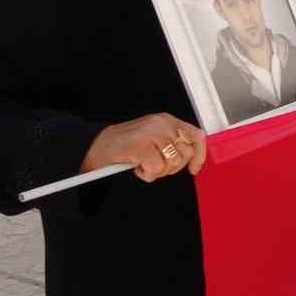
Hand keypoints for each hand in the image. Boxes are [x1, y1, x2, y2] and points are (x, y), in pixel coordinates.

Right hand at [80, 113, 207, 182]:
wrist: (96, 145)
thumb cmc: (125, 145)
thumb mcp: (154, 138)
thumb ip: (172, 143)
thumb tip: (193, 159)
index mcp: (167, 120)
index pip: (196, 136)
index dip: (199, 155)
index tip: (194, 168)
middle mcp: (161, 124)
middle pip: (184, 154)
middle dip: (172, 167)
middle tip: (155, 165)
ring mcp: (150, 134)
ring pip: (171, 163)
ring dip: (158, 171)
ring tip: (144, 164)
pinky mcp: (140, 146)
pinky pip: (156, 169)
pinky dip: (147, 174)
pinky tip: (137, 167)